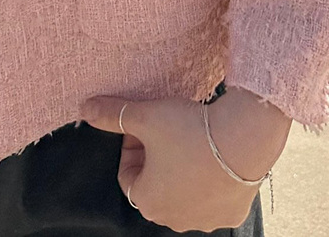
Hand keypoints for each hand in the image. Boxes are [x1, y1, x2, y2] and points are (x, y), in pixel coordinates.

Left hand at [80, 89, 290, 232]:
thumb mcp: (144, 116)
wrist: (243, 138)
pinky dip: (210, 180)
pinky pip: (213, 197)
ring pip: (184, 193)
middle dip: (155, 159)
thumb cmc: (189, 130)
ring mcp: (206, 220)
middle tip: (165, 130)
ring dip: (182, 170)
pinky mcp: (232, 214)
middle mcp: (175, 219)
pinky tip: (214, 155)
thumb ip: (112, 115)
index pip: (127, 176)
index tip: (143, 126)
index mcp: (148, 202)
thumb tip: (84, 108)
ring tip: (191, 139)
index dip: (131, 147)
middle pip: (155, 186)